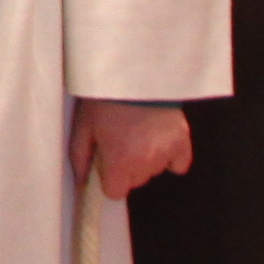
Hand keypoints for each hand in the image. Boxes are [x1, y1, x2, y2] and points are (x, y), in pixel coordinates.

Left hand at [70, 101, 189, 199]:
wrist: (133, 71)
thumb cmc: (105, 97)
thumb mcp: (83, 125)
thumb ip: (80, 157)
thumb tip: (82, 181)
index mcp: (120, 161)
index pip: (115, 192)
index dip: (109, 178)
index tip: (107, 162)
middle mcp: (146, 162)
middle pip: (136, 181)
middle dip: (127, 167)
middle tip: (121, 140)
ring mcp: (166, 151)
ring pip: (154, 170)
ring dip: (147, 159)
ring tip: (138, 132)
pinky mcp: (182, 140)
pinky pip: (178, 163)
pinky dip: (170, 156)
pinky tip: (159, 140)